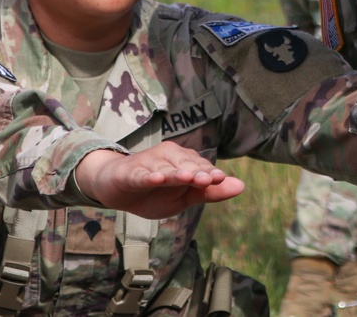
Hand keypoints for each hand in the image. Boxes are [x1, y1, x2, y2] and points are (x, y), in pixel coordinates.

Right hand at [75, 141, 244, 218]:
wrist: (115, 190)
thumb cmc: (153, 193)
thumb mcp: (184, 198)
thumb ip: (210, 192)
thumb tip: (242, 185)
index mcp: (184, 162)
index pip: (200, 168)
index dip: (209, 174)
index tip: (221, 179)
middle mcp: (168, 157)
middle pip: (185, 165)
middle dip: (197, 172)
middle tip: (210, 179)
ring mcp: (148, 163)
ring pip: (165, 168)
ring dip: (176, 173)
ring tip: (188, 178)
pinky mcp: (129, 172)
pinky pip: (140, 174)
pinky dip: (148, 176)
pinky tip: (156, 178)